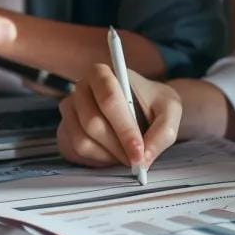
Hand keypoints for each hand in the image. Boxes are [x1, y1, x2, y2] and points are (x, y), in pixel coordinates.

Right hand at [57, 64, 180, 168]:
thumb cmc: (153, 103)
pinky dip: (97, 161)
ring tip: (127, 156)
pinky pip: (75, 152)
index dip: (124, 129)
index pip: (109, 100)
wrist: (141, 108)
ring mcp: (69, 110)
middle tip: (137, 162)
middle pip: (93, 124)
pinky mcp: (64, 130)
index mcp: (101, 73)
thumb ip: (162, 132)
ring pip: (82, 141)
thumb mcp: (170, 110)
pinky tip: (113, 155)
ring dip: (108, 156)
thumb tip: (145, 157)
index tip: (139, 152)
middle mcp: (80, 88)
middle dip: (118, 148)